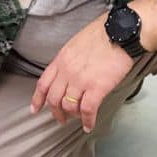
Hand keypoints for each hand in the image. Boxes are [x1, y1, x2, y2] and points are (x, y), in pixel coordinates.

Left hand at [31, 16, 133, 132]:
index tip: (35, 109)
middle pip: (54, 99)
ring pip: (69, 106)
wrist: (120, 31)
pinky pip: (87, 110)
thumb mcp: (76, 44)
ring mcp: (81, 81)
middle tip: (61, 119)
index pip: (43, 84)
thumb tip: (68, 73)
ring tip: (78, 119)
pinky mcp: (97, 88)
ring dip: (73, 116)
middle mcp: (67, 72)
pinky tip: (89, 125)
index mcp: (61, 60)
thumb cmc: (103, 34)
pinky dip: (87, 121)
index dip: (38, 99)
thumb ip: (69, 60)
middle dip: (56, 113)